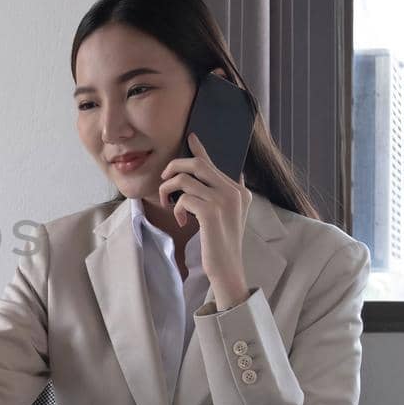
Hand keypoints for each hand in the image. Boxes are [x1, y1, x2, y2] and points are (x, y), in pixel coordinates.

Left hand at [158, 133, 252, 308]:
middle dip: (173, 167)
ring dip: (169, 190)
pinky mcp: (211, 212)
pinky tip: (182, 221)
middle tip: (164, 180)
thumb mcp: (227, 215)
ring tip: (169, 205)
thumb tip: (209, 175)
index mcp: (240, 190)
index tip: (190, 137)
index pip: (214, 163)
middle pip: (197, 164)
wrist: (227, 268)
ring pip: (185, 179)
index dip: (199, 149)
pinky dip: (177, 208)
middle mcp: (234, 192)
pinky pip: (183, 198)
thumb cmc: (221, 242)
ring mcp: (224, 201)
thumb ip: (221, 194)